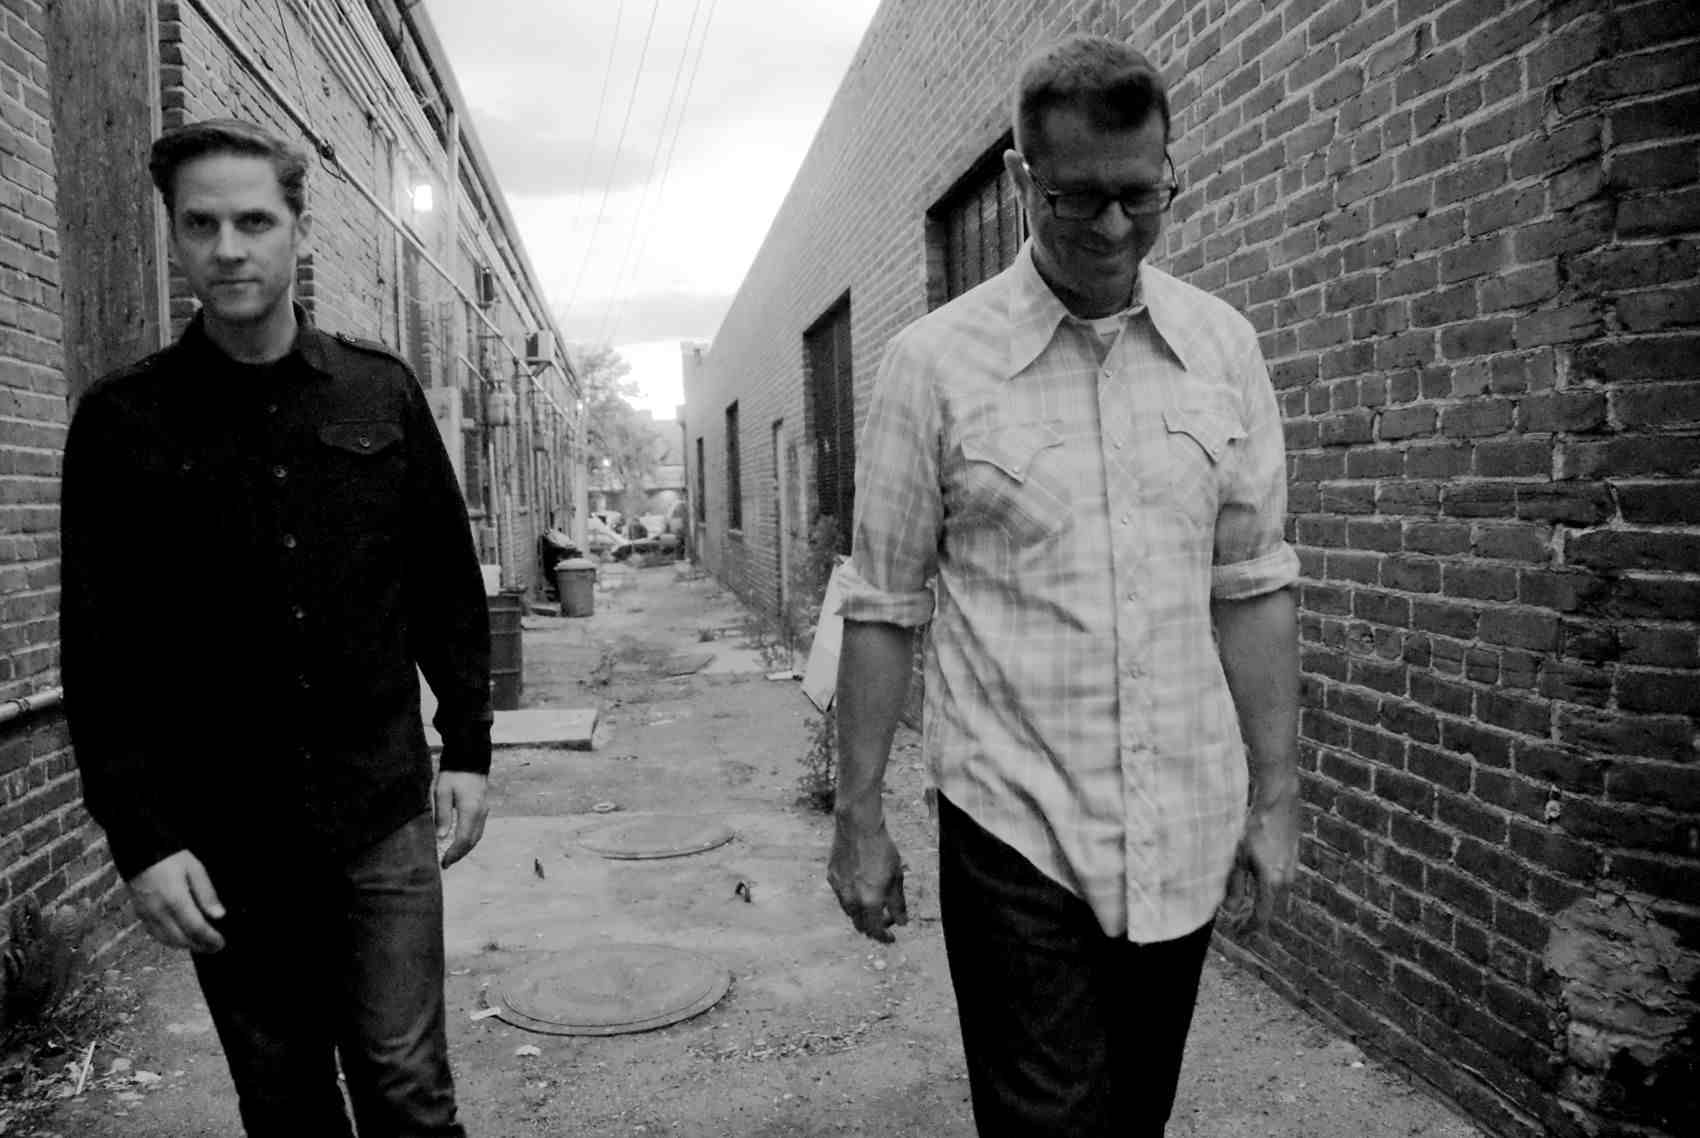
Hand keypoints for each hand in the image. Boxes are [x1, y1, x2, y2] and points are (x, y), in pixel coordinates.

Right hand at [127, 850, 225, 952]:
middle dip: (200, 946)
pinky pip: (155, 935)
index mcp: (175, 900)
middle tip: (215, 947)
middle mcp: (159, 912)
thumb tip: (218, 915)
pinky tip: (181, 938)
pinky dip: (170, 941)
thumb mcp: (195, 869)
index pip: (196, 928)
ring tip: (201, 945)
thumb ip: (207, 894)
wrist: (140, 851)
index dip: (210, 939)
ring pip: (167, 941)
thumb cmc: (170, 857)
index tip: (221, 942)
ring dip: (186, 946)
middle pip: (181, 940)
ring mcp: (147, 915)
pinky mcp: (140, 914)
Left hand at [433, 771, 488, 868]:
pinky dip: (469, 839)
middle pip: (472, 841)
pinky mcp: (483, 808)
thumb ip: (442, 816)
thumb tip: (441, 837)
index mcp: (470, 810)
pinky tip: (460, 841)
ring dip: (465, 848)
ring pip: (477, 836)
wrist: (469, 758)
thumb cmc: (453, 774)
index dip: (454, 853)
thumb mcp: (442, 793)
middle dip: (459, 854)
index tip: (443, 862)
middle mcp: (481, 813)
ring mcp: (484, 811)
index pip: (464, 839)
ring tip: (452, 855)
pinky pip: (478, 829)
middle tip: (446, 863)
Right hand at [827, 814, 907, 943]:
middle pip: (860, 926)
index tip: (891, 938)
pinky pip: (842, 896)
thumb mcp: (897, 877)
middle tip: (885, 921)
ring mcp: (839, 889)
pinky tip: (861, 888)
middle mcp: (852, 900)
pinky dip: (852, 900)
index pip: (875, 931)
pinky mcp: (832, 878)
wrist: (858, 827)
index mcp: (870, 902)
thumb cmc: (882, 849)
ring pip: (850, 912)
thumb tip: (901, 922)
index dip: (884, 937)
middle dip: (873, 928)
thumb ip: (898, 904)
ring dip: (862, 915)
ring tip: (873, 905)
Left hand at [1229, 790, 1299, 931]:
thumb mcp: (1238, 857)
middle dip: (1254, 916)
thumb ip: (1234, 885)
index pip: (1262, 915)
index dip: (1250, 927)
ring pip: (1275, 893)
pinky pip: (1279, 881)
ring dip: (1261, 901)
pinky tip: (1255, 881)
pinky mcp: (1292, 858)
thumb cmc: (1255, 827)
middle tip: (1238, 922)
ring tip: (1244, 903)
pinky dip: (1267, 887)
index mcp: (1272, 882)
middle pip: (1270, 907)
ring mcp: (1292, 868)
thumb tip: (1231, 909)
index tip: (1240, 934)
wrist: (1279, 802)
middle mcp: (1286, 879)